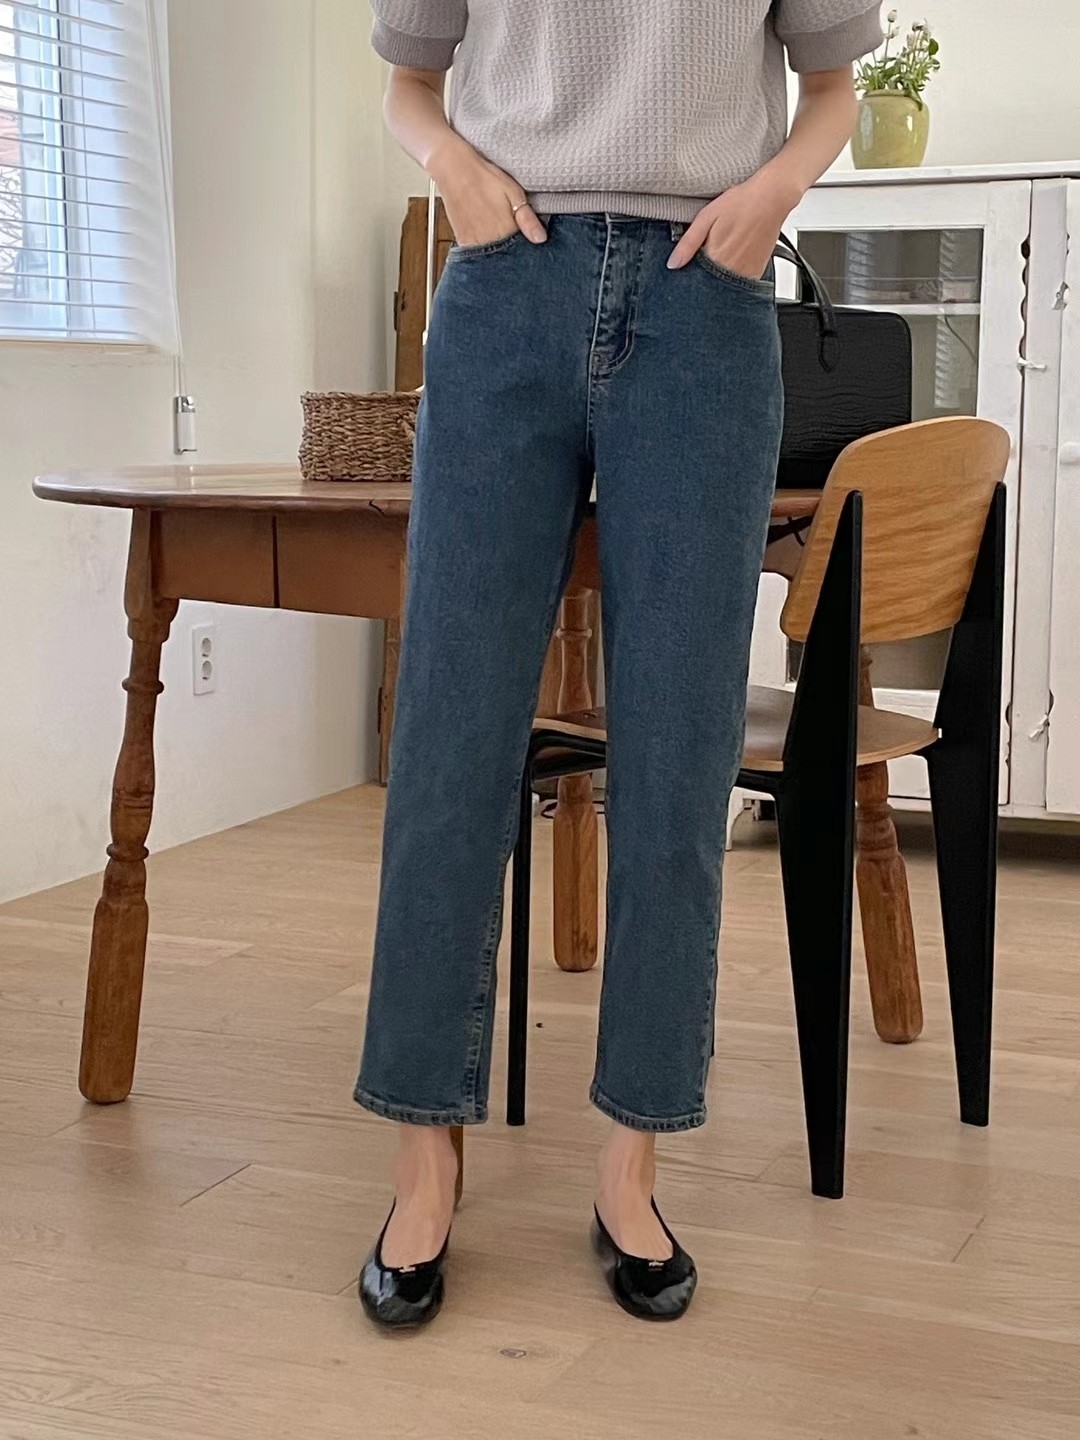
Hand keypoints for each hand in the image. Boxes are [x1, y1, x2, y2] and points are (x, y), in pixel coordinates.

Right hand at [430, 136, 546, 246]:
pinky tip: (486, 234)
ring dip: (497, 250)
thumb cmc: (484, 178)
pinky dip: (483, 248)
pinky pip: (477, 253)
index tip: (527, 238)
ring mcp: (474, 243)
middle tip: (509, 229)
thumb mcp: (514, 193)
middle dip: (512, 250)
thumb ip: (528, 219)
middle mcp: (490, 242)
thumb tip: (541, 239)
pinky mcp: (463, 241)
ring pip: (492, 256)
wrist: (453, 170)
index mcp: (507, 231)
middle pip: (506, 256)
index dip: (526, 245)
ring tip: (495, 228)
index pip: (523, 250)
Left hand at [667, 173, 798, 277]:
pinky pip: (740, 282)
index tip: (691, 262)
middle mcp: (731, 270)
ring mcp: (745, 274)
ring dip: (719, 275)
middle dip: (704, 275)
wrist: (772, 197)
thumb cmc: (741, 203)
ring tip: (725, 251)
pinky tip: (734, 257)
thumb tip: (673, 264)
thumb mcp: (706, 217)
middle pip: (709, 284)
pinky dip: (733, 275)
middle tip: (712, 250)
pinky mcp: (756, 272)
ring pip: (724, 285)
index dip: (689, 271)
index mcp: (715, 258)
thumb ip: (688, 243)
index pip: (694, 278)